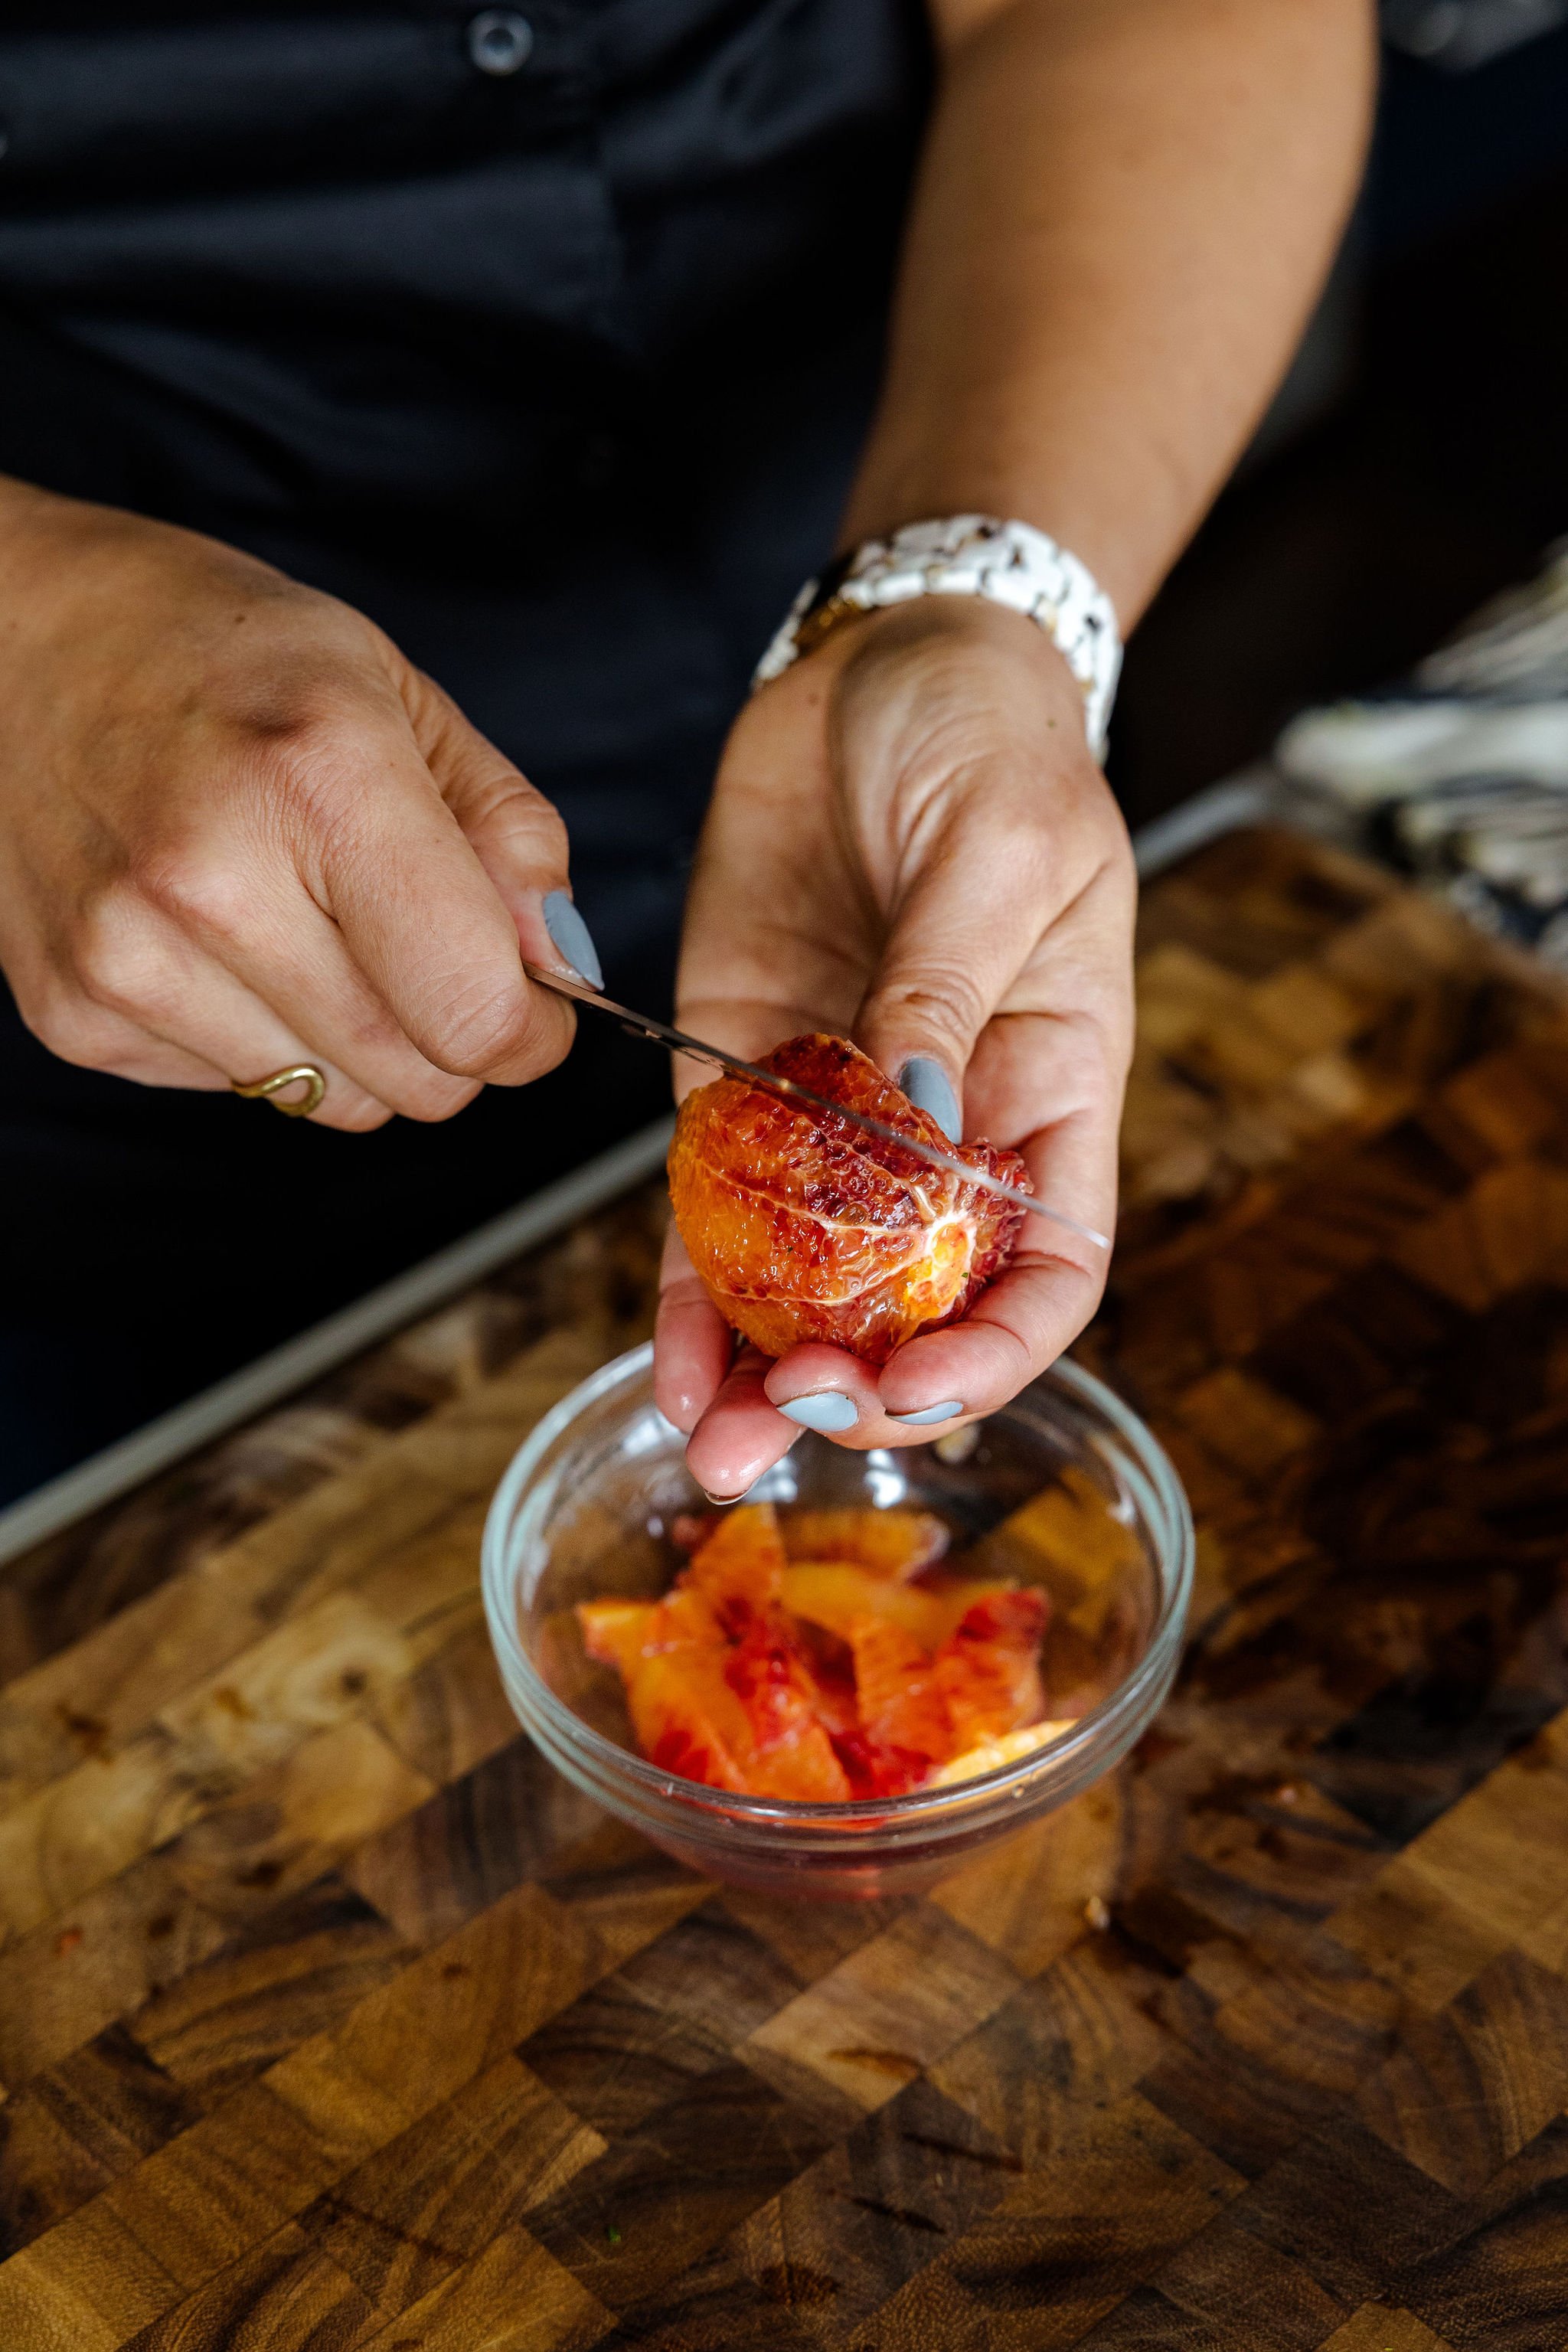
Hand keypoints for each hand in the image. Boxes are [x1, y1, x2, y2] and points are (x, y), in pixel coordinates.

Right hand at [0, 481, 586, 1129]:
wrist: (12, 640)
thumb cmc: (215, 654)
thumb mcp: (398, 694)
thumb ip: (506, 835)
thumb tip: (559, 967)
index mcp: (321, 783)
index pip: (477, 1015)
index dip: (531, 1026)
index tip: (529, 999)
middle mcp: (212, 883)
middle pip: (416, 1083)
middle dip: (450, 1035)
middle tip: (417, 945)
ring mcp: (129, 959)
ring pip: (333, 1104)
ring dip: (356, 1042)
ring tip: (305, 921)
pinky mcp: (77, 1013)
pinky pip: (241, 1088)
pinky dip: (262, 1033)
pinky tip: (222, 935)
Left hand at [654, 596, 1134, 1497]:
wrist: (878, 657)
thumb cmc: (987, 736)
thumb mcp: (999, 846)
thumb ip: (950, 987)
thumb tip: (920, 1124)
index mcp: (1050, 1087)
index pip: (1048, 1264)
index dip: (995, 1348)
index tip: (918, 1389)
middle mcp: (947, 1127)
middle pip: (915, 1300)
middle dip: (856, 1380)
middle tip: (782, 1421)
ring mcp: (836, 1110)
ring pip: (804, 1281)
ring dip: (760, 1369)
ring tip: (707, 1443)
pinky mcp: (738, 1073)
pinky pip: (713, 1203)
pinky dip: (688, 1286)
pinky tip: (665, 1358)